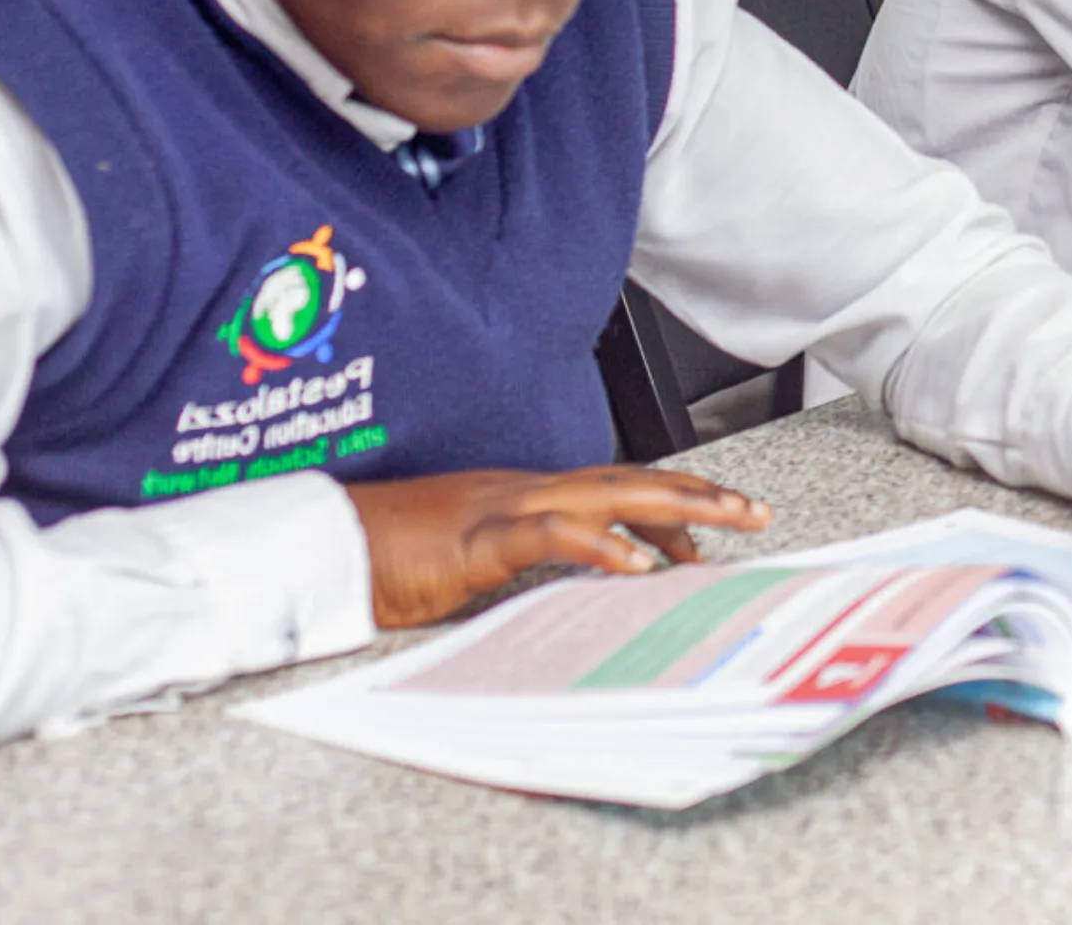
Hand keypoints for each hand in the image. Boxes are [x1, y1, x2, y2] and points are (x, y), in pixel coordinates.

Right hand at [345, 466, 773, 628]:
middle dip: (699, 493)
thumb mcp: (466, 563)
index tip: (718, 528)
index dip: (671, 500)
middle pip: (630, 479)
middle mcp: (523, 489)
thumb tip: (564, 591)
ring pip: (609, 493)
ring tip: (728, 524)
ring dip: (676, 508)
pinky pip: (551, 535)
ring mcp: (502, 507)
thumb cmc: (378, 557)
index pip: (615, 488)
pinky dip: (602, 547)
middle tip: (756, 511)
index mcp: (522, 495)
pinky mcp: (477, 537)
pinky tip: (641, 567)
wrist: (315, 546)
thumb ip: (516, 566)